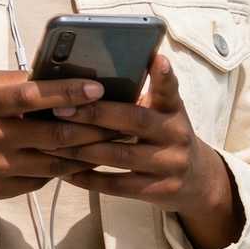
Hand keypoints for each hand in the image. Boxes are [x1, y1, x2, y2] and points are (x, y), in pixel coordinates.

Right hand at [0, 70, 116, 229]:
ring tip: (112, 143)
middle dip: (94, 128)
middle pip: (54, 135)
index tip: (98, 87)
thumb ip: (9, 83)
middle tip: (123, 121)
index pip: (31, 95)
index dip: (68, 91)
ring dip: (85, 154)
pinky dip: (60, 170)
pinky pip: (39, 181)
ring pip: (54, 163)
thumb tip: (52, 78)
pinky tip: (77, 162)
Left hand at [47, 55, 243, 248]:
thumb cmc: (164, 136)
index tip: (156, 58)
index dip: (163, 76)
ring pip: (121, 155)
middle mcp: (175, 134)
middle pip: (134, 121)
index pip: (169, 90)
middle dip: (95, 114)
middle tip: (60, 109)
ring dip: (82, 150)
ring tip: (51, 142)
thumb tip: (93, 76)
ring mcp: (170, 164)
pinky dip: (89, 179)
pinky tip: (65, 172)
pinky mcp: (160, 190)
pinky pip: (118, 185)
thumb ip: (139, 97)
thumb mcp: (162, 114)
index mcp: (172, 111)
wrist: (198, 181)